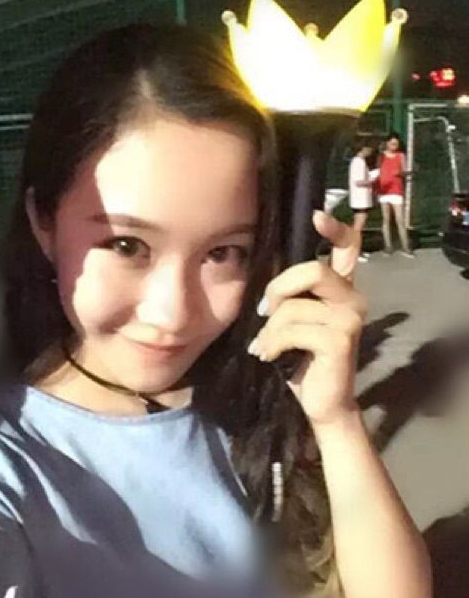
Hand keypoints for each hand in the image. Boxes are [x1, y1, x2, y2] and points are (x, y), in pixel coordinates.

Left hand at [248, 211, 366, 426]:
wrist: (321, 402)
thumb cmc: (302, 358)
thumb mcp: (293, 320)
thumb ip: (290, 296)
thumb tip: (265, 286)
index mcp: (340, 289)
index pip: (348, 248)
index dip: (335, 229)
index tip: (317, 216)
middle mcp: (352, 298)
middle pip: (313, 269)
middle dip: (278, 289)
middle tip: (265, 312)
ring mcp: (350, 318)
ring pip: (294, 306)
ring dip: (270, 329)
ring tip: (267, 346)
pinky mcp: (340, 340)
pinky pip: (292, 330)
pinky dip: (272, 344)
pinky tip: (271, 356)